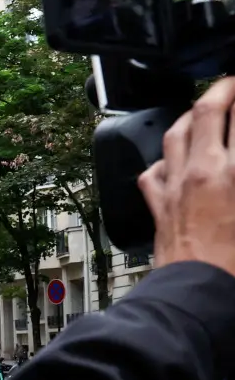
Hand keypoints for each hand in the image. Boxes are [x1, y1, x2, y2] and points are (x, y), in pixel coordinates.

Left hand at [139, 77, 234, 276]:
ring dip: (190, 116)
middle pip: (205, 111)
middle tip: (233, 85)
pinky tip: (172, 160)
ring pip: (174, 134)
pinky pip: (153, 171)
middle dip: (222, 90)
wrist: (199, 294)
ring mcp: (174, 187)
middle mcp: (200, 171)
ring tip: (203, 111)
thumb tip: (231, 170)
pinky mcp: (158, 206)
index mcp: (233, 171)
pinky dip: (164, 160)